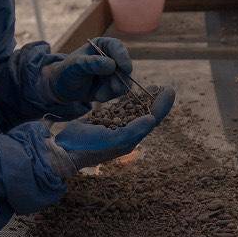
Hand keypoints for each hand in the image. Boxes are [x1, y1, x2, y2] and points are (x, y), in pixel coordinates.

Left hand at [41, 36, 133, 105]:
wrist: (63, 88)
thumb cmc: (68, 71)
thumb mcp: (75, 65)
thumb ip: (92, 63)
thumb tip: (112, 65)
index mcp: (102, 45)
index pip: (117, 47)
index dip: (123, 57)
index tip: (126, 69)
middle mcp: (111, 56)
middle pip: (125, 65)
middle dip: (120, 79)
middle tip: (113, 88)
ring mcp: (114, 71)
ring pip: (125, 80)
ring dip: (113, 90)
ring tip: (98, 95)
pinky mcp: (114, 84)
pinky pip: (120, 91)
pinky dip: (110, 95)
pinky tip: (98, 96)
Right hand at [43, 87, 175, 175]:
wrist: (67, 150)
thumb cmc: (90, 146)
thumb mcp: (114, 138)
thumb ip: (134, 130)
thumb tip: (152, 119)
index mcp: (131, 139)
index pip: (151, 119)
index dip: (162, 105)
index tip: (170, 90)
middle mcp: (125, 134)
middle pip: (145, 114)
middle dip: (155, 100)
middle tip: (164, 86)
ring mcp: (115, 128)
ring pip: (133, 111)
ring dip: (143, 99)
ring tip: (153, 87)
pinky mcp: (104, 123)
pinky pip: (119, 110)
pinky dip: (127, 101)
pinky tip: (131, 93)